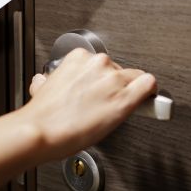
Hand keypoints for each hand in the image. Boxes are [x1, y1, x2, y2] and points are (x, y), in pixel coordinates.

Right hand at [22, 49, 156, 160]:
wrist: (40, 131)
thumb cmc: (42, 116)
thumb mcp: (45, 87)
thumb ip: (55, 80)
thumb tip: (48, 82)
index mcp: (79, 58)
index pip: (103, 64)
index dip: (104, 79)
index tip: (104, 88)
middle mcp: (99, 64)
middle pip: (120, 70)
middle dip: (115, 86)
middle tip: (105, 104)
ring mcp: (113, 79)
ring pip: (135, 78)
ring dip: (129, 92)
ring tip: (116, 110)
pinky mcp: (124, 98)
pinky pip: (148, 85)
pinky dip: (151, 93)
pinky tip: (150, 102)